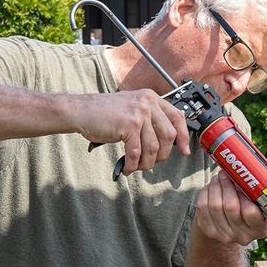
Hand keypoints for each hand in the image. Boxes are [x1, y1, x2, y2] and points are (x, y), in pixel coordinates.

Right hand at [73, 89, 189, 174]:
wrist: (80, 111)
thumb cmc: (103, 113)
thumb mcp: (132, 108)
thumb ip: (150, 120)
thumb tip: (168, 142)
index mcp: (152, 98)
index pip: (177, 117)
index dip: (183, 136)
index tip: (185, 150)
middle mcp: (148, 103)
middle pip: (168, 136)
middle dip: (162, 155)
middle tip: (150, 162)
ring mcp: (139, 113)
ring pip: (153, 148)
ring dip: (145, 163)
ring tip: (136, 166)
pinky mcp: (128, 125)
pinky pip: (136, 152)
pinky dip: (132, 164)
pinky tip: (126, 167)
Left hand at [194, 163, 266, 245]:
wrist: (231, 222)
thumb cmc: (252, 204)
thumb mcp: (265, 196)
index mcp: (261, 228)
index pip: (251, 212)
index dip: (244, 195)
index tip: (243, 181)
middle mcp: (243, 237)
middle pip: (230, 207)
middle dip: (227, 185)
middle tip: (226, 173)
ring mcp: (224, 236)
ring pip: (214, 206)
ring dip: (215, 187)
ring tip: (219, 178)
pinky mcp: (209, 231)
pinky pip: (202, 208)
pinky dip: (206, 193)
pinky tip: (212, 188)